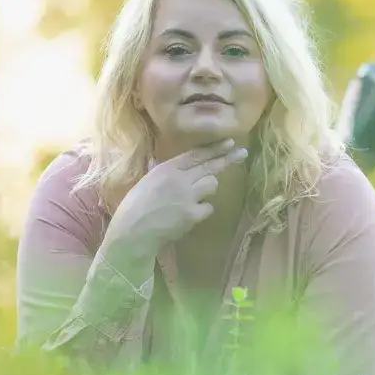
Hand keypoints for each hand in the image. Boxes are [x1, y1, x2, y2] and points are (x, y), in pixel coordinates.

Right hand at [102, 139, 248, 268]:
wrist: (132, 232)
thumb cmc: (135, 206)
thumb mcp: (146, 181)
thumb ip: (158, 170)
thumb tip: (159, 160)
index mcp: (167, 169)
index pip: (196, 154)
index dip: (214, 148)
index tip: (230, 142)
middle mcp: (180, 179)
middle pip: (210, 166)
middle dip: (228, 158)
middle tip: (242, 153)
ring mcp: (188, 197)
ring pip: (212, 184)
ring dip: (208, 187)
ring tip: (195, 194)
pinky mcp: (192, 215)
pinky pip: (208, 207)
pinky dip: (203, 209)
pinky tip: (191, 213)